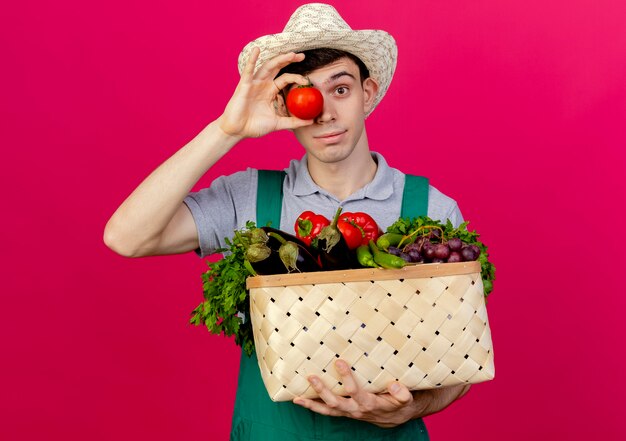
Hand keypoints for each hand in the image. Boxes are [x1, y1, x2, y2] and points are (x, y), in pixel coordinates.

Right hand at [218, 47, 313, 139]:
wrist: (237, 131)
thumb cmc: (254, 126)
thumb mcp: (277, 123)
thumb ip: (293, 122)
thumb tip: (310, 122)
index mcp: (270, 91)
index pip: (285, 79)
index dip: (296, 77)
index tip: (307, 81)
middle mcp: (263, 84)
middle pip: (278, 68)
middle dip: (289, 60)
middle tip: (302, 55)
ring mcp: (253, 83)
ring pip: (267, 67)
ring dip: (278, 59)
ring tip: (290, 54)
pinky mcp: (244, 86)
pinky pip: (248, 71)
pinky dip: (252, 60)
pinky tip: (256, 50)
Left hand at [293, 359, 469, 427]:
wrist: (397, 417)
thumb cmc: (400, 402)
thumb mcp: (406, 398)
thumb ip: (402, 393)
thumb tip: (394, 385)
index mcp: (370, 404)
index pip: (356, 391)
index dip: (347, 379)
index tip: (339, 362)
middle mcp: (357, 410)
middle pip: (337, 402)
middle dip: (323, 390)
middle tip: (312, 376)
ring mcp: (349, 412)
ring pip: (328, 410)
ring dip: (313, 403)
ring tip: (298, 397)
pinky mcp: (344, 412)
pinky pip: (327, 411)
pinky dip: (313, 407)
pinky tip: (300, 400)